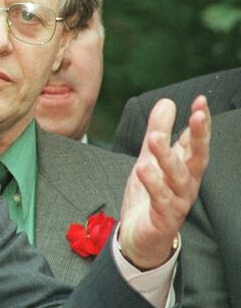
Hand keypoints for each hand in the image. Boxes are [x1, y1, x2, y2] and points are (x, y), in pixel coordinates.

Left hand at [118, 95, 210, 269]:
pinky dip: (153, 184)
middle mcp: (186, 184)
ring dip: (167, 157)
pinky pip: (161, 199)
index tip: (200, 101)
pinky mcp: (164, 218)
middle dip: (199, 136)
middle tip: (198, 114)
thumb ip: (159, 133)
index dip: (200, 123)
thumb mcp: (150, 159)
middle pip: (197, 158)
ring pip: (177, 178)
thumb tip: (167, 102)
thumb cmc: (149, 197)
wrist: (139, 237)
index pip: (195, 143)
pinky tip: (142, 168)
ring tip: (154, 138)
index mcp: (185, 169)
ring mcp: (178, 202)